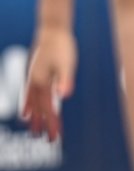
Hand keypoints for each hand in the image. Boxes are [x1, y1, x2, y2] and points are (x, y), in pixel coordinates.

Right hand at [20, 27, 76, 141]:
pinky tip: (29, 109)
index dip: (52, 123)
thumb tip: (64, 96)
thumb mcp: (67, 63)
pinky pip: (30, 93)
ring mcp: (33, 77)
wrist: (52, 29)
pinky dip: (29, 103)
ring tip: (33, 130)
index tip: (55, 138)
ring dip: (35, 117)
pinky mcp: (35, 73)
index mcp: (42, 82)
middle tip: (48, 140)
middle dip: (45, 124)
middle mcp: (35, 82)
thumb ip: (65, 79)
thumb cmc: (62, 45)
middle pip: (40, 108)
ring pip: (32, 102)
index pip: (48, 108)